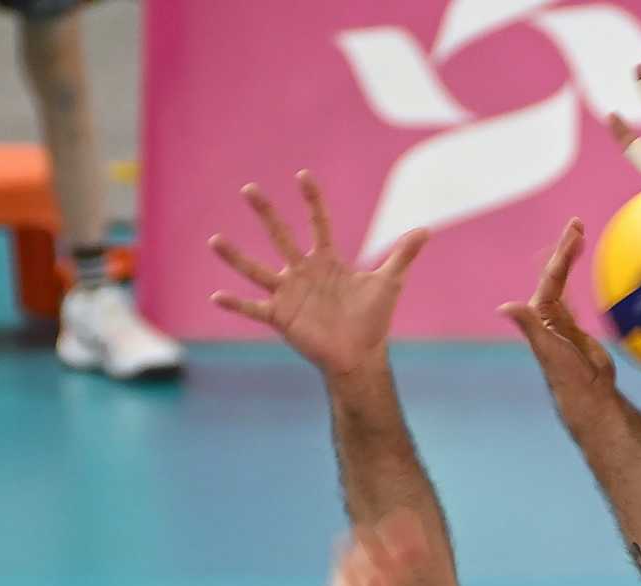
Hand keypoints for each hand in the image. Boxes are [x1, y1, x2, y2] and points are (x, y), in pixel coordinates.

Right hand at [209, 172, 425, 377]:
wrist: (361, 355)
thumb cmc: (373, 319)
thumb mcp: (389, 283)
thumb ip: (403, 255)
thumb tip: (425, 229)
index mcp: (326, 261)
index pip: (318, 224)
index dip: (312, 201)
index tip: (303, 176)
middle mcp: (303, 272)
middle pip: (281, 237)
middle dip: (266, 214)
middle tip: (250, 189)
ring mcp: (289, 293)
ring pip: (257, 270)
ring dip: (236, 257)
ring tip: (214, 239)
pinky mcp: (280, 317)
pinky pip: (253, 309)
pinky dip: (235, 304)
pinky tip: (215, 296)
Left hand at [500, 219, 619, 421]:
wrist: (587, 398)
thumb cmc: (566, 378)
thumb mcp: (547, 350)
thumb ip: (530, 326)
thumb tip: (505, 306)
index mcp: (541, 314)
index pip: (553, 276)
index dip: (563, 253)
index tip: (575, 232)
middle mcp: (548, 314)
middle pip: (557, 274)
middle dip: (566, 249)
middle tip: (577, 224)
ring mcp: (561, 321)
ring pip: (564, 282)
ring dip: (570, 260)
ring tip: (579, 237)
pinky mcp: (574, 330)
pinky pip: (572, 298)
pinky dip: (574, 281)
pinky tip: (577, 270)